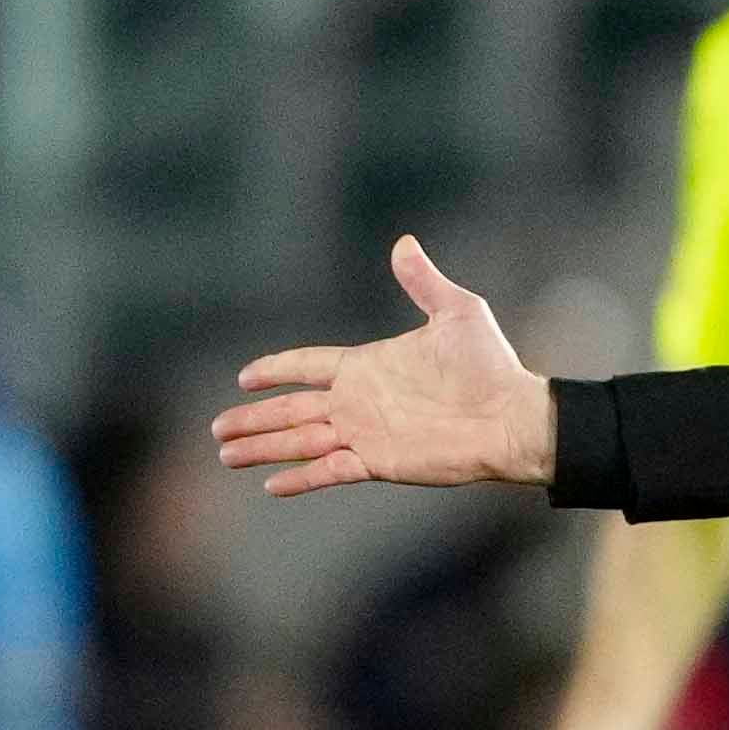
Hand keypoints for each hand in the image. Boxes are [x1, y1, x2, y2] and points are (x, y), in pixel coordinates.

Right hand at [215, 237, 555, 496]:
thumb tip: (404, 244)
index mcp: (367, 365)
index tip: (245, 376)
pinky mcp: (379, 461)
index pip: (307, 366)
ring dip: (263, 447)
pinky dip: (301, 478)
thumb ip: (423, 282)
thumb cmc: (490, 366)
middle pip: (291, 409)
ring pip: (300, 440)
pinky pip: (330, 470)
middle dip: (253, 417)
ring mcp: (366, 433)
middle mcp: (359, 401)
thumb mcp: (457, 312)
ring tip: (228, 454)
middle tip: (217, 428)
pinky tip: (272, 484)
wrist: (511, 416)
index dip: (276, 370)